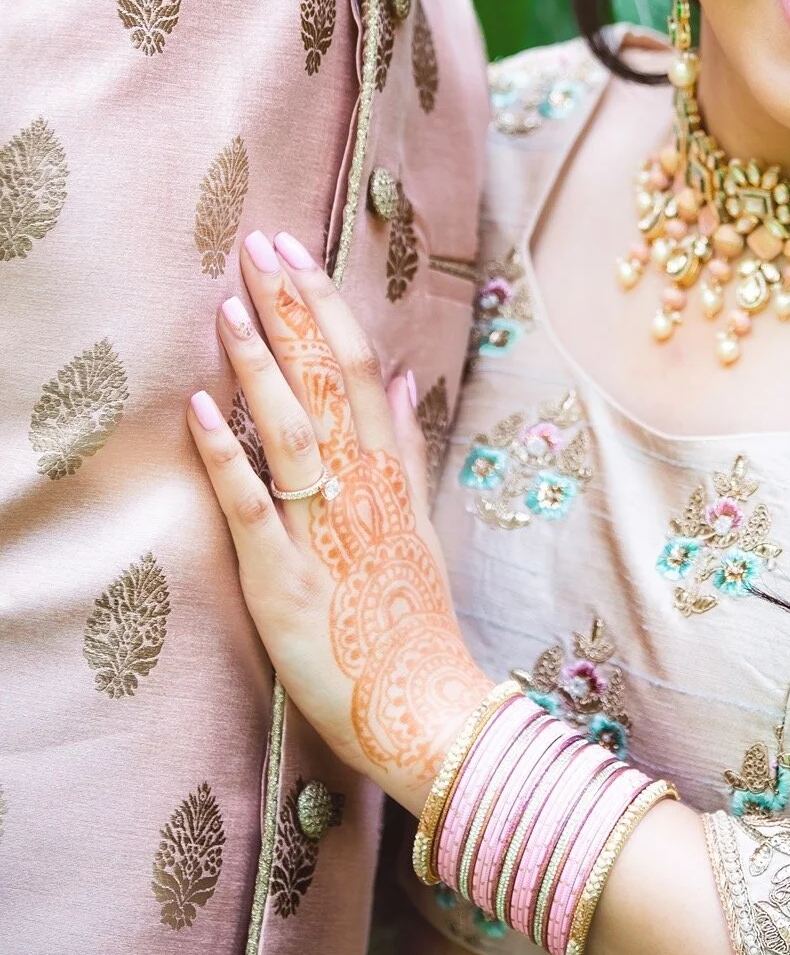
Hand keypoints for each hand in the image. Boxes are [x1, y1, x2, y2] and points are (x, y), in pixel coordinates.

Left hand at [187, 229, 490, 813]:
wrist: (426, 710)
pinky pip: (256, 508)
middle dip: (292, 309)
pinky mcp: (287, 581)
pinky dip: (228, 456)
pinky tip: (199, 409)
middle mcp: (361, 490)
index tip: (294, 251)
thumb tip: (396, 374)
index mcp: (389, 473)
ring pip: (293, 431)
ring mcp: (325, 533)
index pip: (357, 367)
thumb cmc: (414, 621)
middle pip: (326, 382)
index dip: (324, 305)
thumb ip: (404, 446)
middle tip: (258, 244)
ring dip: (260, 365)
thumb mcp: (417, 523)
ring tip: (228, 305)